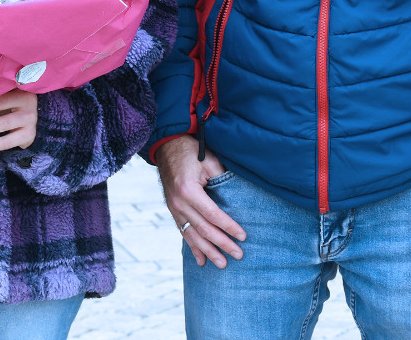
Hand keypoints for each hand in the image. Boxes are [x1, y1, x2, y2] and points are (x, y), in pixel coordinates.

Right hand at [156, 135, 245, 267]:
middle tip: (238, 255)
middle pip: (203, 229)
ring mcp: (173, 208)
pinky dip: (192, 247)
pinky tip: (201, 260)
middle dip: (222, 244)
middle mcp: (179, 203)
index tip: (242, 237)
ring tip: (221, 264)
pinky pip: (183, 232)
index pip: (213, 215)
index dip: (228, 227)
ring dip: (208, 251)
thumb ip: (222, 179)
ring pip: (192, 235)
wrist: (167, 146)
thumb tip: (238, 197)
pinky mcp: (172, 210)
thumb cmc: (191, 151)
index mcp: (189, 191)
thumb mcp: (209, 161)